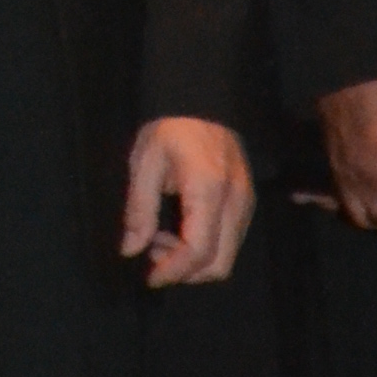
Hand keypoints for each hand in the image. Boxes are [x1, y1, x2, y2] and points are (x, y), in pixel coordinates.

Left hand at [121, 116, 254, 286]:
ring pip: (227, 256)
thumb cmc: (170, 126)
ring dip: (193, 261)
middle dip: (184, 272)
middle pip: (219, 264)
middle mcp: (235, 203)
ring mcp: (245, 204)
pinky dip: (205, 248)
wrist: (203, 99)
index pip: (197, 251)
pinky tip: (179, 229)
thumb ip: (139, 208)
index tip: (148, 277)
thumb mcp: (145, 161)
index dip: (173, 271)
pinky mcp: (246, 202)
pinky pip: (229, 241)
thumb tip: (130, 250)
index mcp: (208, 190)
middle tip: (152, 255)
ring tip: (160, 238)